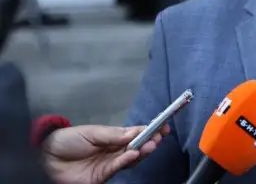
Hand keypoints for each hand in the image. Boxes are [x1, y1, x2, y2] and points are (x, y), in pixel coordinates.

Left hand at [42, 124, 168, 183]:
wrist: (46, 158)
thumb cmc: (67, 141)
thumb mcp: (91, 132)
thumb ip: (112, 134)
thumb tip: (134, 132)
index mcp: (112, 137)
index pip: (135, 133)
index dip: (149, 130)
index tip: (163, 125)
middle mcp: (114, 150)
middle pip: (136, 146)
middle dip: (150, 141)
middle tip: (160, 136)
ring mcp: (109, 163)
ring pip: (131, 158)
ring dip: (142, 151)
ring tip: (151, 144)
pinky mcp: (103, 176)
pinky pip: (118, 167)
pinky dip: (127, 160)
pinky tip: (133, 153)